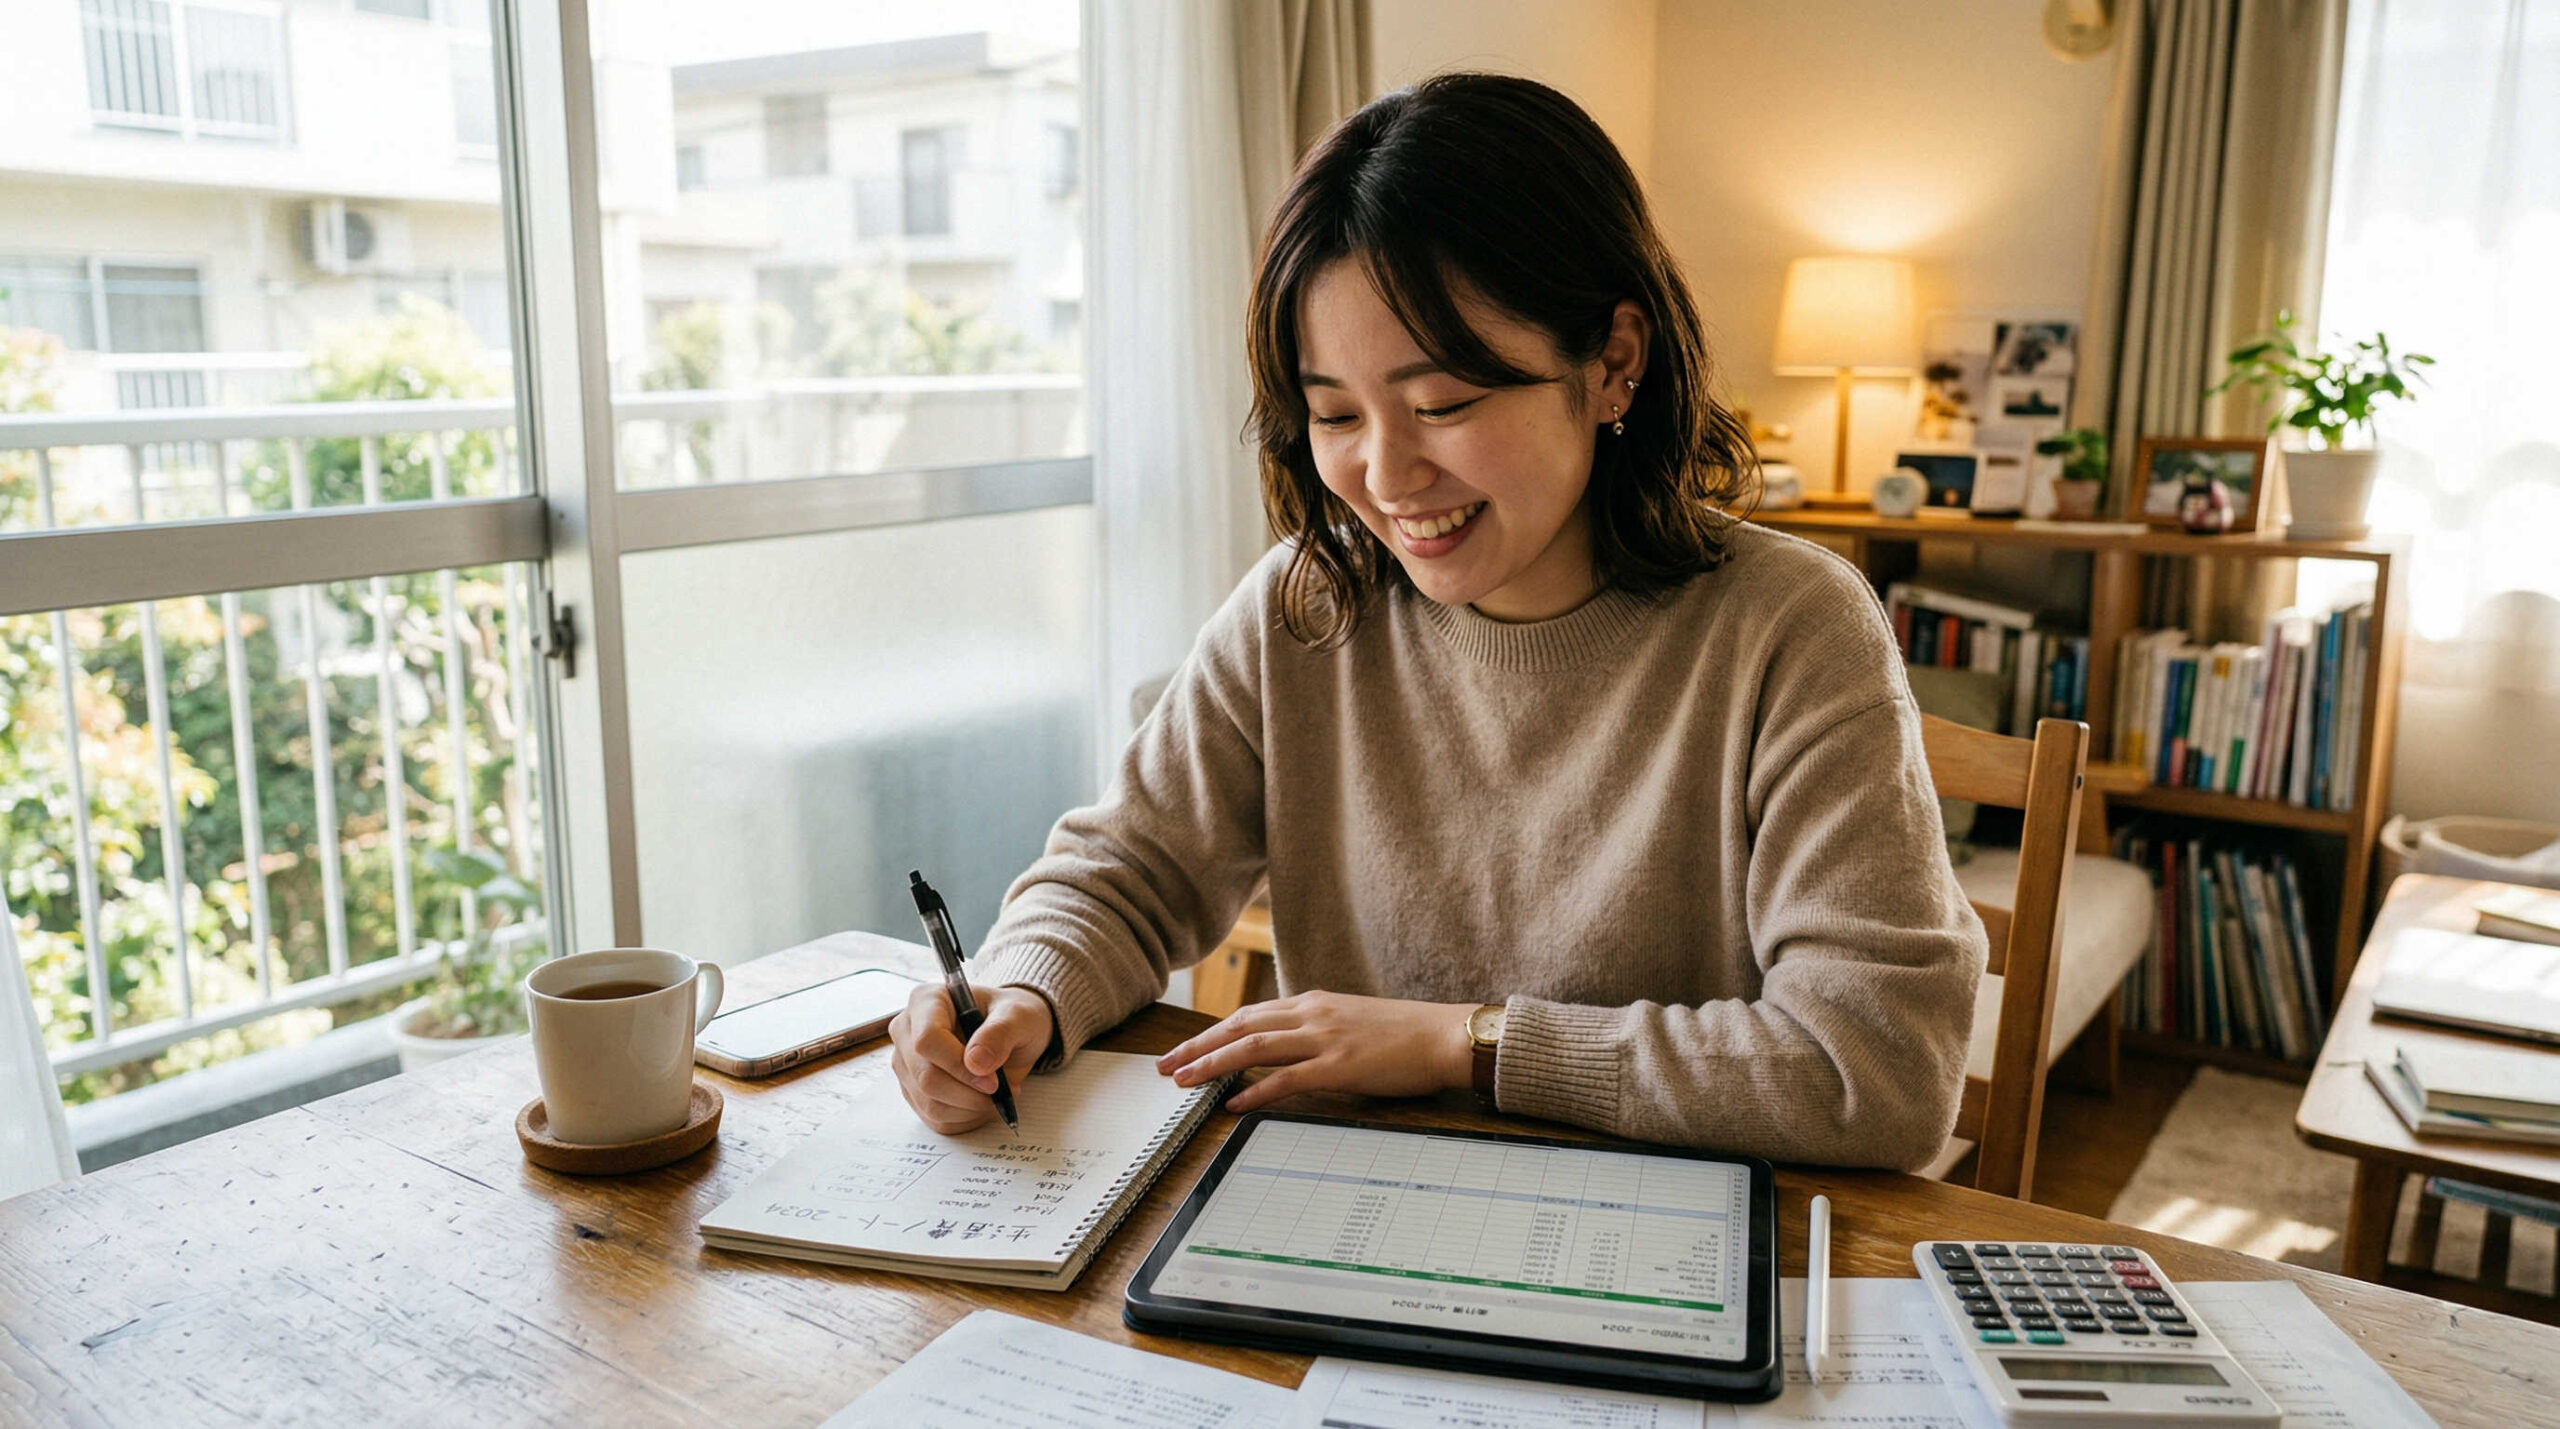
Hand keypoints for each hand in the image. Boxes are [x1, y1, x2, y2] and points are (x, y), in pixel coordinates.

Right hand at [888, 982, 1054, 1134]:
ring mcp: (907, 1064)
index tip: (993, 1080)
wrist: (1012, 1034)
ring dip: (970, 1108)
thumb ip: (1000, 1033)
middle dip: (969, 1093)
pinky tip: (983, 1101)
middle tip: (1002, 1090)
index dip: (958, 1065)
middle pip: (925, 1077)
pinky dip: (966, 1118)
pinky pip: (936, 1119)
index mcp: (926, 1001)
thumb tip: (975, 1063)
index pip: (926, 1041)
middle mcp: (907, 1032)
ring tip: (997, 1093)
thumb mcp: (1020, 1016)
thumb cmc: (1013, 1017)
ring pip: (929, 1103)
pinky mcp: (915, 1092)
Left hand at [1156, 991, 1476, 1113]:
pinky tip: (1234, 1102)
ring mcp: (1324, 1039)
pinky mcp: (1339, 1066)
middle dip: (1197, 1046)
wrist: (1444, 1035)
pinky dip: (1255, 1089)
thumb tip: (1286, 1054)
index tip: (1185, 1049)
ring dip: (1212, 1064)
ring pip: (1253, 1047)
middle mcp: (1311, 1015)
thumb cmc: (1403, 1034)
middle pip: (1239, 1026)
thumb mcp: (1350, 1022)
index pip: (1249, 1015)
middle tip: (1164, 1065)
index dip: (1211, 1033)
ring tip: (1184, 1081)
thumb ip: (1316, 1032)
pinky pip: (1286, 1079)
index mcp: (1313, 1003)